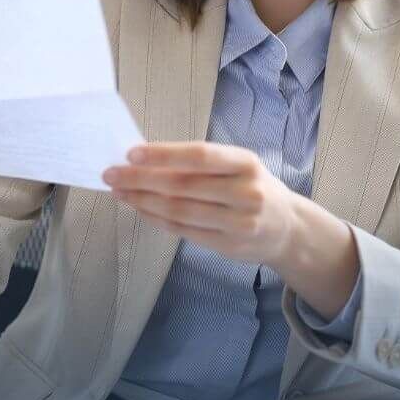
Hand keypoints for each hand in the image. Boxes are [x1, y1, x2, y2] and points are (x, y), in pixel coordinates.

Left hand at [102, 142, 302, 265]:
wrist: (287, 229)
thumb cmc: (253, 188)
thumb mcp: (239, 166)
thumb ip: (202, 163)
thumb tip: (147, 158)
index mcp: (247, 163)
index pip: (200, 156)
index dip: (164, 154)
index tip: (131, 153)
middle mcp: (246, 192)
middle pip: (184, 185)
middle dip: (141, 179)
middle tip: (112, 174)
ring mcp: (239, 223)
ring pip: (180, 211)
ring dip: (143, 201)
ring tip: (120, 192)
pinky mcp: (229, 246)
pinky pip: (184, 231)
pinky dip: (157, 219)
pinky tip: (140, 209)